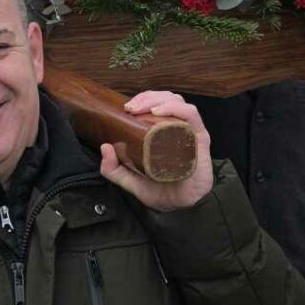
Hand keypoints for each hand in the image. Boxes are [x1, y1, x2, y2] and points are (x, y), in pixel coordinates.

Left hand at [99, 90, 212, 209]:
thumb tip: (104, 147)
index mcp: (162, 131)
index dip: (141, 99)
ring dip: (159, 99)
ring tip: (144, 109)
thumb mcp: (130, 181)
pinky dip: (175, 108)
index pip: (155, 103)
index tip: (126, 107)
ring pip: (178, 102)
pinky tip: (159, 112)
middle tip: (131, 108)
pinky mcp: (200, 138)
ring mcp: (189, 131)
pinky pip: (191, 115)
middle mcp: (177, 127)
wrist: (181, 207)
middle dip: (147, 97)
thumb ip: (114, 169)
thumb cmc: (161, 191)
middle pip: (165, 98)